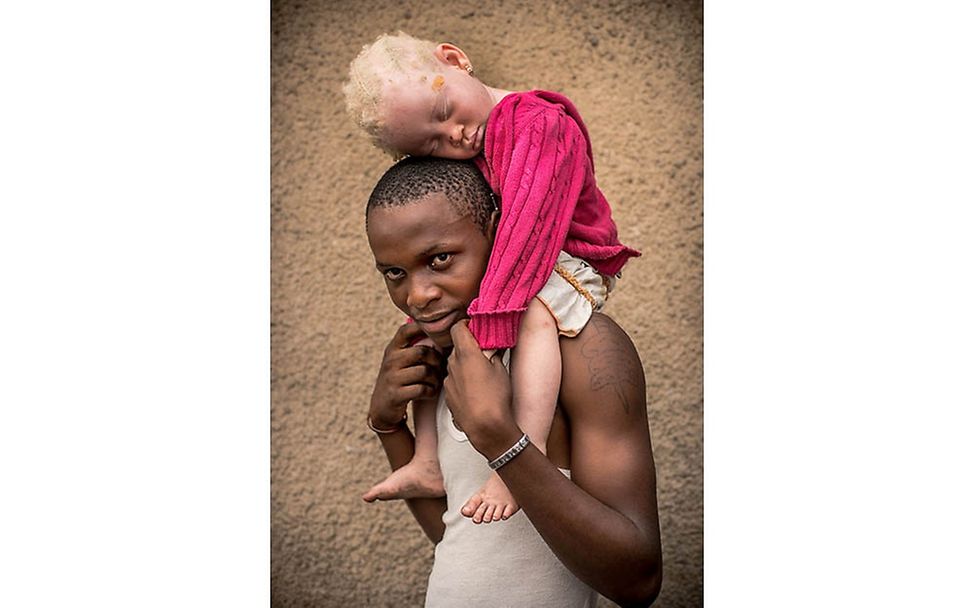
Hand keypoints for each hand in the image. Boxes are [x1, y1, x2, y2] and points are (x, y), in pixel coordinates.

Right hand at [369, 323, 445, 428]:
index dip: (423, 328)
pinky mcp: (396, 395)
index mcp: (393, 349)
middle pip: (422, 352)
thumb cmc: (398, 380)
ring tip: (436, 382)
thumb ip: (415, 348)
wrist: (381, 407)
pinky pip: (421, 389)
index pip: (406, 330)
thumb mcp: (400, 361)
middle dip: (437, 360)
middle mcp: (391, 361)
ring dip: (435, 378)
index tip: (437, 334)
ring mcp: (392, 378)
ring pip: (424, 371)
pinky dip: (430, 391)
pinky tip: (430, 392)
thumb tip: (443, 337)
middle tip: (441, 368)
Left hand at [443, 321, 520, 459]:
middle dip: (468, 347)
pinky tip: (475, 391)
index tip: (475, 329)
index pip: (457, 328)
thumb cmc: (496, 398)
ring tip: (482, 375)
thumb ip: (494, 353)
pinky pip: (454, 381)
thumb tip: (494, 346)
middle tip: (484, 352)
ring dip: (465, 365)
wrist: (486, 429)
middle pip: (457, 347)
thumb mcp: (501, 370)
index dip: (466, 325)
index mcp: (466, 354)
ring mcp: (448, 381)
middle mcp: (453, 365)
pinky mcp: (447, 395)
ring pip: (455, 365)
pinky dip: (462, 381)